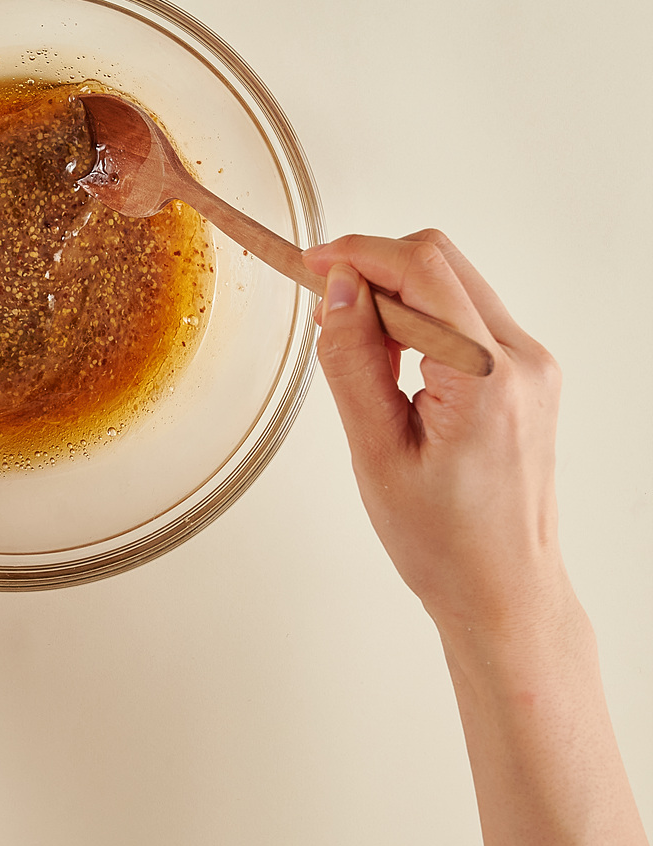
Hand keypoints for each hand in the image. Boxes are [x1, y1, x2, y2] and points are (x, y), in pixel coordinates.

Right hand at [304, 230, 652, 845]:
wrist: (503, 590)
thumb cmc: (445, 542)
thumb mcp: (376, 451)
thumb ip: (353, 360)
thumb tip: (337, 288)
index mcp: (489, 379)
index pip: (423, 269)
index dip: (358, 254)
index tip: (312, 266)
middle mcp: (524, 360)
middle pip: (442, 262)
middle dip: (374, 267)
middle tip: (324, 303)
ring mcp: (533, 365)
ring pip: (453, 282)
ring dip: (395, 293)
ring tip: (354, 345)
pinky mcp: (526, 375)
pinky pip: (466, 315)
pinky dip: (419, 317)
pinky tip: (390, 359)